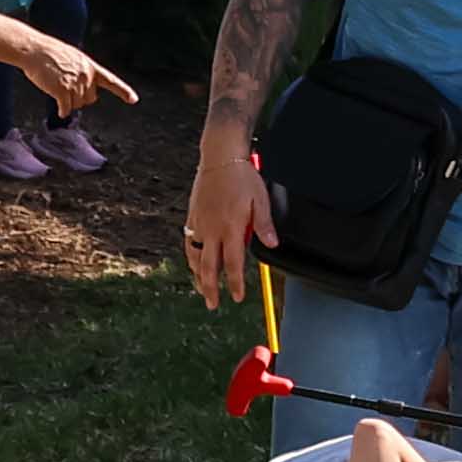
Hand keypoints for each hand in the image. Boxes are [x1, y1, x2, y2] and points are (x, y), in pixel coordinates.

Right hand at [6, 24, 133, 116]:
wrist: (34, 50)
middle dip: (80, 97)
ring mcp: (75, 84)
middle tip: (65, 86)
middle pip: (90, 99)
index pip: (111, 80)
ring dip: (68, 101)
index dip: (123, 91)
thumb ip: (82, 72)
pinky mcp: (62, 91)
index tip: (133, 99)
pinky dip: (63, 111)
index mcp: (90, 66)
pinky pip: (66, 109)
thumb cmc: (48, 53)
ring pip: (77, 105)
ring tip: (57, 87)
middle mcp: (86, 76)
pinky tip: (59, 109)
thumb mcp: (72, 57)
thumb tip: (85, 89)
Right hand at [184, 145, 270, 309]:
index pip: (233, 263)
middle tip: (213, 304)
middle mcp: (213, 229)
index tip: (237, 296)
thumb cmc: (242, 177)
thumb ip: (264, 224)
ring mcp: (200, 223)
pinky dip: (191, 257)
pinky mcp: (193, 216)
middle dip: (211, 288)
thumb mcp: (261, 199)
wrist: (219, 157)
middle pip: (209, 267)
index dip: (235, 283)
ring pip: (196, 257)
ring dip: (198, 276)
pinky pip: (189, 242)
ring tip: (201, 289)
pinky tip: (193, 263)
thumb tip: (272, 245)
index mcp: (231, 227)